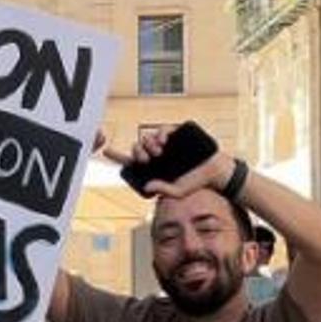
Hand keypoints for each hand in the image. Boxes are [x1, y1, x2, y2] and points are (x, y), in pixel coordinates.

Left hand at [97, 125, 234, 198]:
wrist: (215, 171)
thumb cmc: (196, 183)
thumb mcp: (178, 191)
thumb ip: (163, 189)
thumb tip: (147, 185)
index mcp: (152, 168)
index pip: (130, 161)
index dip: (117, 156)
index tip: (106, 151)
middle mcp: (156, 154)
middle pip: (136, 148)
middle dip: (137, 152)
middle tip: (146, 159)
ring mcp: (166, 143)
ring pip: (146, 138)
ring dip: (148, 144)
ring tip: (159, 152)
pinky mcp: (177, 133)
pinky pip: (162, 129)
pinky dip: (159, 133)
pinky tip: (163, 141)